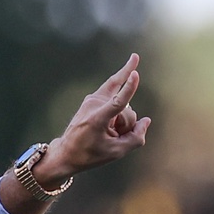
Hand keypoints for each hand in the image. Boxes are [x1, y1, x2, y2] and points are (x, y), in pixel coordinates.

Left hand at [39, 53, 150, 183]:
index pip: (118, 102)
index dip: (129, 88)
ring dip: (122, 118)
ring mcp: (92, 99)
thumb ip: (135, 138)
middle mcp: (93, 104)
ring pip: (122, 103)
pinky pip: (115, 90)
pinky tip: (134, 59)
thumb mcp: (116, 152)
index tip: (135, 73)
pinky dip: (121, 95)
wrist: (67, 152)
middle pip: (127, 110)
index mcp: (97, 119)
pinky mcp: (93, 97)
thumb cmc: (90, 154)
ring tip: (110, 131)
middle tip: (114, 136)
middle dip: (126, 124)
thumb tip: (146, 121)